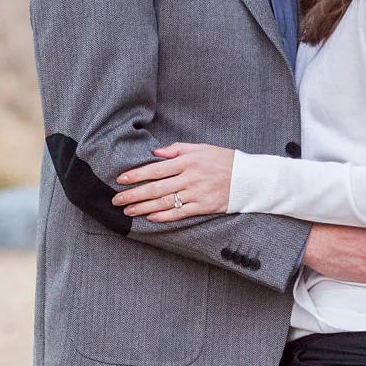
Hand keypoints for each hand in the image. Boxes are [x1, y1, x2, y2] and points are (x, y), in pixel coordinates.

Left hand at [112, 142, 234, 221]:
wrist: (250, 178)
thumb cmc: (224, 160)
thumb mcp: (201, 148)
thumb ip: (177, 149)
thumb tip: (155, 153)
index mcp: (188, 161)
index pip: (156, 169)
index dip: (136, 175)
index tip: (121, 180)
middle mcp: (190, 178)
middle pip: (156, 188)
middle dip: (133, 195)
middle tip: (116, 200)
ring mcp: (197, 194)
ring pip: (165, 203)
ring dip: (143, 207)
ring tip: (128, 211)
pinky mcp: (204, 207)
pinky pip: (180, 213)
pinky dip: (164, 216)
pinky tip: (150, 217)